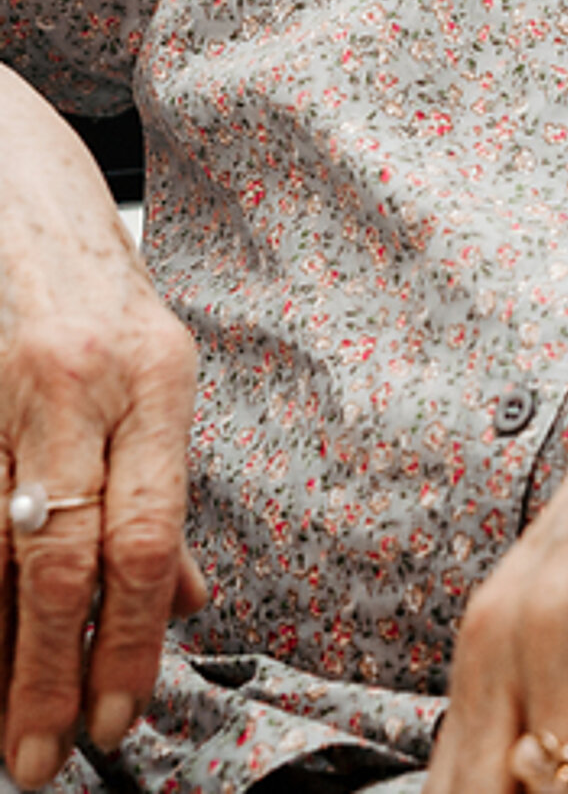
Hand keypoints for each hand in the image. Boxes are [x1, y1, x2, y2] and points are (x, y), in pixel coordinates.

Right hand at [0, 203, 207, 782]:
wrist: (19, 195)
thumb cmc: (101, 295)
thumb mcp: (160, 371)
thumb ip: (166, 487)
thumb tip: (186, 602)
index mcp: (155, 378)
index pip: (149, 531)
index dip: (132, 635)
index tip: (117, 718)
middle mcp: (78, 385)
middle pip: (63, 555)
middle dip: (51, 671)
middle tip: (40, 760)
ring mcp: (4, 393)